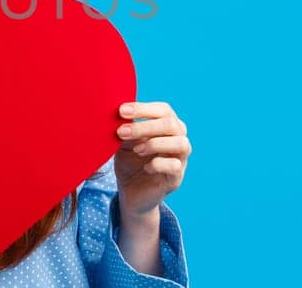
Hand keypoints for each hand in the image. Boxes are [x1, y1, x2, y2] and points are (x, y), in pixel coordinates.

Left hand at [113, 101, 190, 217]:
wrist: (130, 193)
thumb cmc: (130, 162)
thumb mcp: (124, 144)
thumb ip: (126, 130)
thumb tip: (120, 118)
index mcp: (166, 126)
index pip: (163, 110)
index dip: (143, 108)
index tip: (122, 111)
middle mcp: (178, 139)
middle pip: (171, 124)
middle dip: (145, 126)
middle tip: (121, 131)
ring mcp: (180, 159)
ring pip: (181, 143)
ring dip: (155, 143)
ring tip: (137, 150)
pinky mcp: (176, 178)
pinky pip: (175, 166)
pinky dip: (158, 164)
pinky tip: (146, 167)